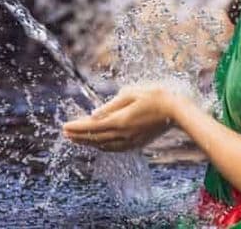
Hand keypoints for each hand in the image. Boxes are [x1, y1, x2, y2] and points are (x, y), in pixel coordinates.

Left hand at [62, 83, 178, 151]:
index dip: (76, 128)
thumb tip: (94, 115)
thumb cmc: (153, 96)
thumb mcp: (129, 93)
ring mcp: (131, 141)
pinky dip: (102, 146)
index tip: (64, 127)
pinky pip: (115, 148)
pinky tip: (98, 143)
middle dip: (78, 136)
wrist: (176, 110)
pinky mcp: (137, 143)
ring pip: (104, 145)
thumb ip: (110, 105)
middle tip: (65, 133)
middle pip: (95, 138)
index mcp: (120, 121)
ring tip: (77, 139)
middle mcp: (123, 135)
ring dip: (89, 142)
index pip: (92, 127)